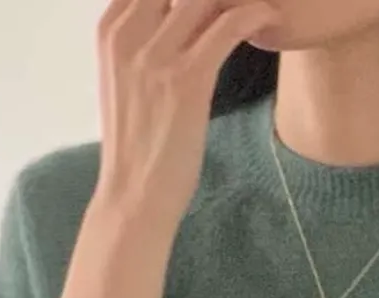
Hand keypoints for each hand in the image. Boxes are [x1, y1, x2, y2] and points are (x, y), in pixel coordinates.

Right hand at [94, 0, 280, 230]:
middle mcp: (128, 36)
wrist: (134, 197)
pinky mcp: (187, 79)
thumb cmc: (136, 145)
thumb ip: (143, 44)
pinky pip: (228, 26)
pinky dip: (254, 15)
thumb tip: (175, 20)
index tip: (212, 4)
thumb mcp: (126, 82)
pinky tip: (267, 19)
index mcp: (110, 32)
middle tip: (237, 3)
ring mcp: (156, 57)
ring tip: (259, 7)